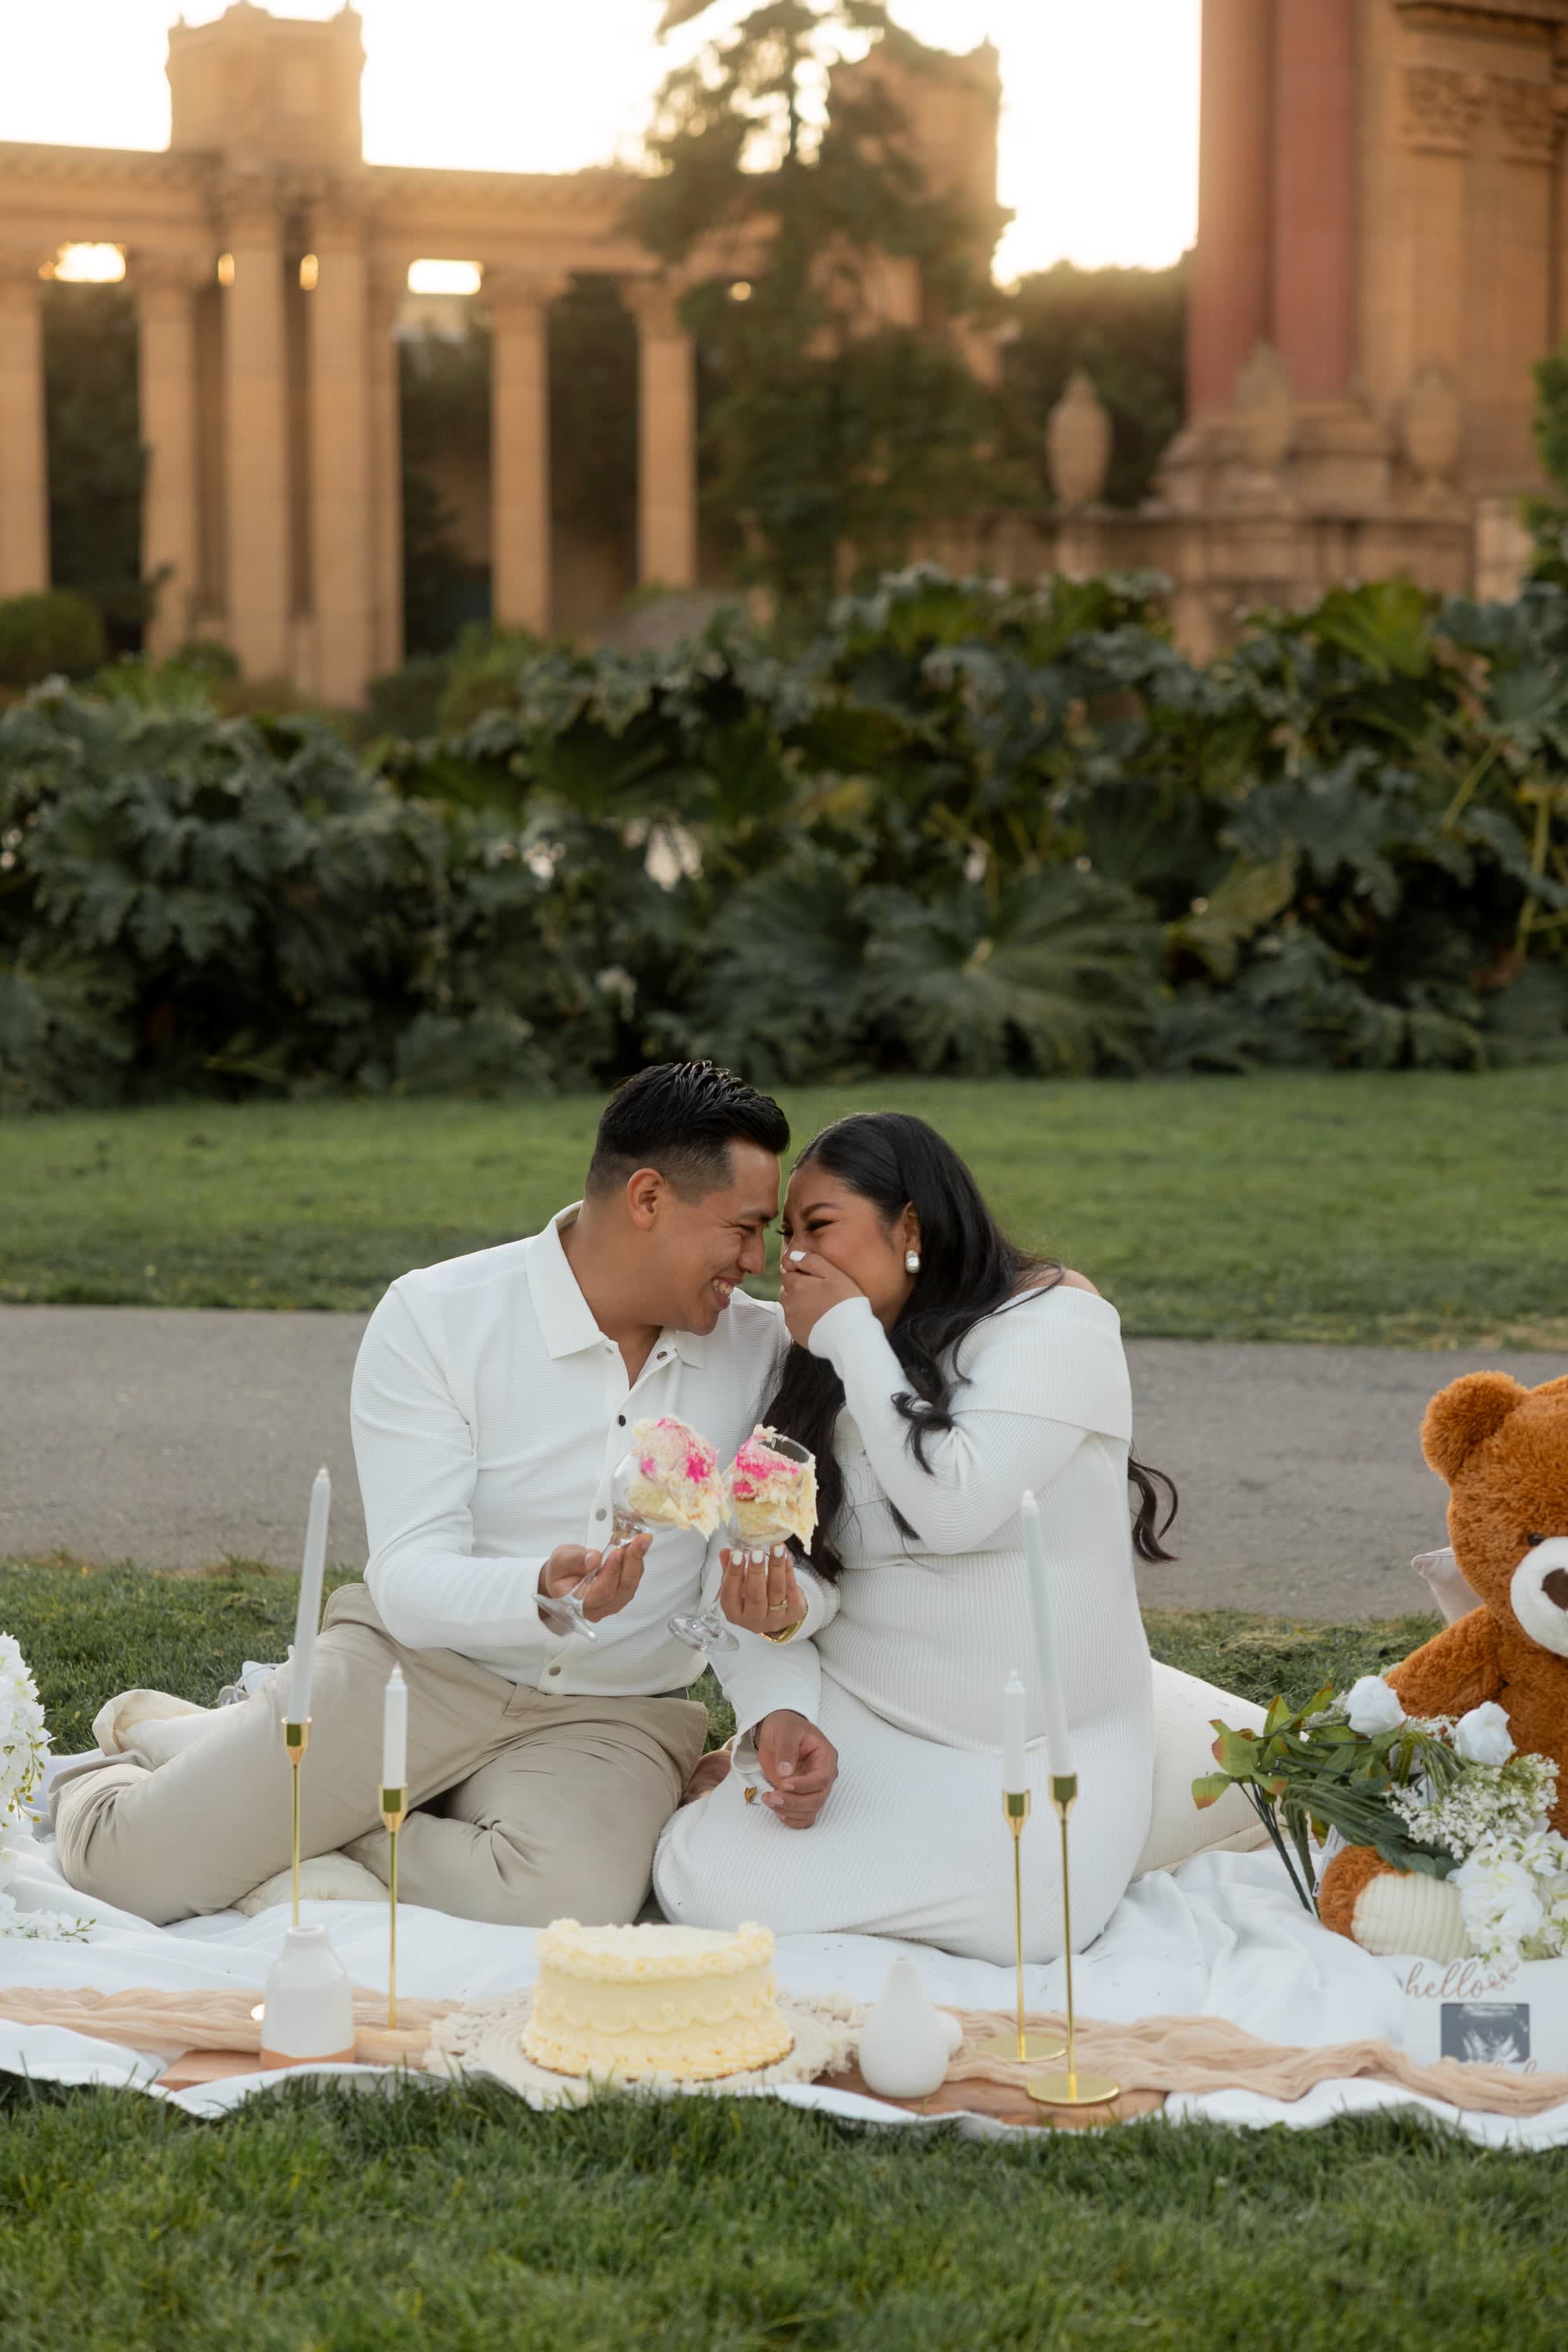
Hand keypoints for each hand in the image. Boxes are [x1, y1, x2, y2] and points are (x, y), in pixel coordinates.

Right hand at [537, 1535, 648, 1626]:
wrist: (566, 1577)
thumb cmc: (561, 1571)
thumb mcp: (561, 1559)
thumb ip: (575, 1560)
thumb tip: (594, 1559)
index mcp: (577, 1604)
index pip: (601, 1592)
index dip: (611, 1572)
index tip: (617, 1551)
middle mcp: (597, 1609)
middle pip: (621, 1590)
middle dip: (632, 1562)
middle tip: (639, 1540)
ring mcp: (611, 1605)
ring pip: (630, 1585)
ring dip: (637, 1561)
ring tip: (640, 1541)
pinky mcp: (621, 1596)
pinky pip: (633, 1581)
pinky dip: (636, 1563)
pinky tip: (638, 1548)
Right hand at [717, 1544, 806, 1636]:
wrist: (778, 1615)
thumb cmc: (753, 1596)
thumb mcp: (739, 1585)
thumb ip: (730, 1569)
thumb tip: (725, 1552)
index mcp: (734, 1613)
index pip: (729, 1594)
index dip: (733, 1574)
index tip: (736, 1554)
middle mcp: (754, 1619)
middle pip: (755, 1596)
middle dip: (756, 1571)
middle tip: (757, 1552)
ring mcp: (775, 1618)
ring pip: (776, 1590)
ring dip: (777, 1566)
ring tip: (777, 1547)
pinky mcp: (793, 1612)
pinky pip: (792, 1588)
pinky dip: (789, 1570)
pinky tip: (786, 1555)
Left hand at [754, 1710, 837, 1828]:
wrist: (777, 1732)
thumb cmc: (785, 1727)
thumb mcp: (785, 1730)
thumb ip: (787, 1749)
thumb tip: (785, 1772)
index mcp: (826, 1757)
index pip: (822, 1779)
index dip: (804, 1786)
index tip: (784, 1784)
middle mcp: (824, 1776)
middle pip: (817, 1800)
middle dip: (794, 1802)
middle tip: (771, 1797)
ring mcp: (813, 1789)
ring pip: (810, 1811)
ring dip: (789, 1811)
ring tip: (768, 1799)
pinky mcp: (802, 1797)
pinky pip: (803, 1817)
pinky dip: (791, 1819)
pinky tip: (776, 1810)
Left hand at [779, 1246, 865, 1347]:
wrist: (850, 1337)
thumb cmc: (847, 1303)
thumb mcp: (835, 1275)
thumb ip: (813, 1261)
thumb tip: (794, 1254)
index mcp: (797, 1284)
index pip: (788, 1271)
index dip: (800, 1271)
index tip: (814, 1276)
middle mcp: (789, 1302)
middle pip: (787, 1289)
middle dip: (797, 1287)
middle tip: (818, 1290)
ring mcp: (791, 1319)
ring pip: (789, 1305)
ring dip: (798, 1302)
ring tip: (819, 1305)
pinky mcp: (796, 1334)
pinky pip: (794, 1321)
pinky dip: (802, 1318)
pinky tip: (818, 1319)